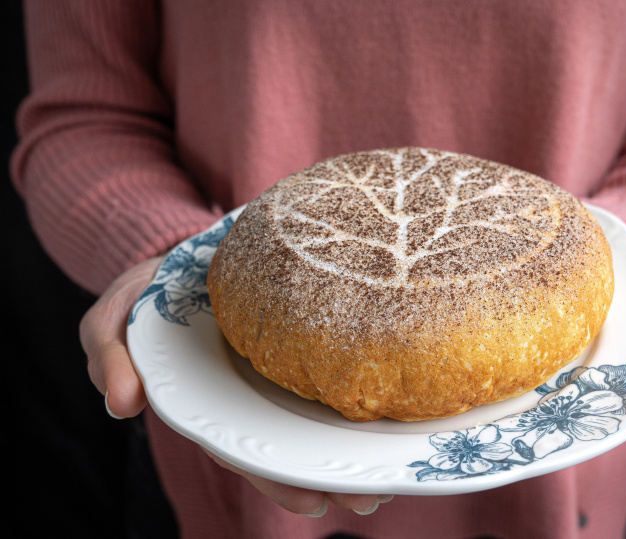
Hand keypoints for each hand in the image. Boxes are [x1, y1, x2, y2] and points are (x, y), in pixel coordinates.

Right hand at [79, 257, 392, 514]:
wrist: (193, 250)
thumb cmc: (153, 290)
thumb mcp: (117, 314)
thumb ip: (110, 354)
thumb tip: (121, 403)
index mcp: (211, 405)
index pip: (245, 452)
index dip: (276, 480)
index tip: (313, 500)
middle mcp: (249, 401)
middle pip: (290, 450)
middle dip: (328, 478)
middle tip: (368, 496)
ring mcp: (275, 377)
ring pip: (314, 425)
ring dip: (350, 452)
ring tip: (389, 475)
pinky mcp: (297, 348)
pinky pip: (327, 381)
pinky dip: (356, 403)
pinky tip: (389, 420)